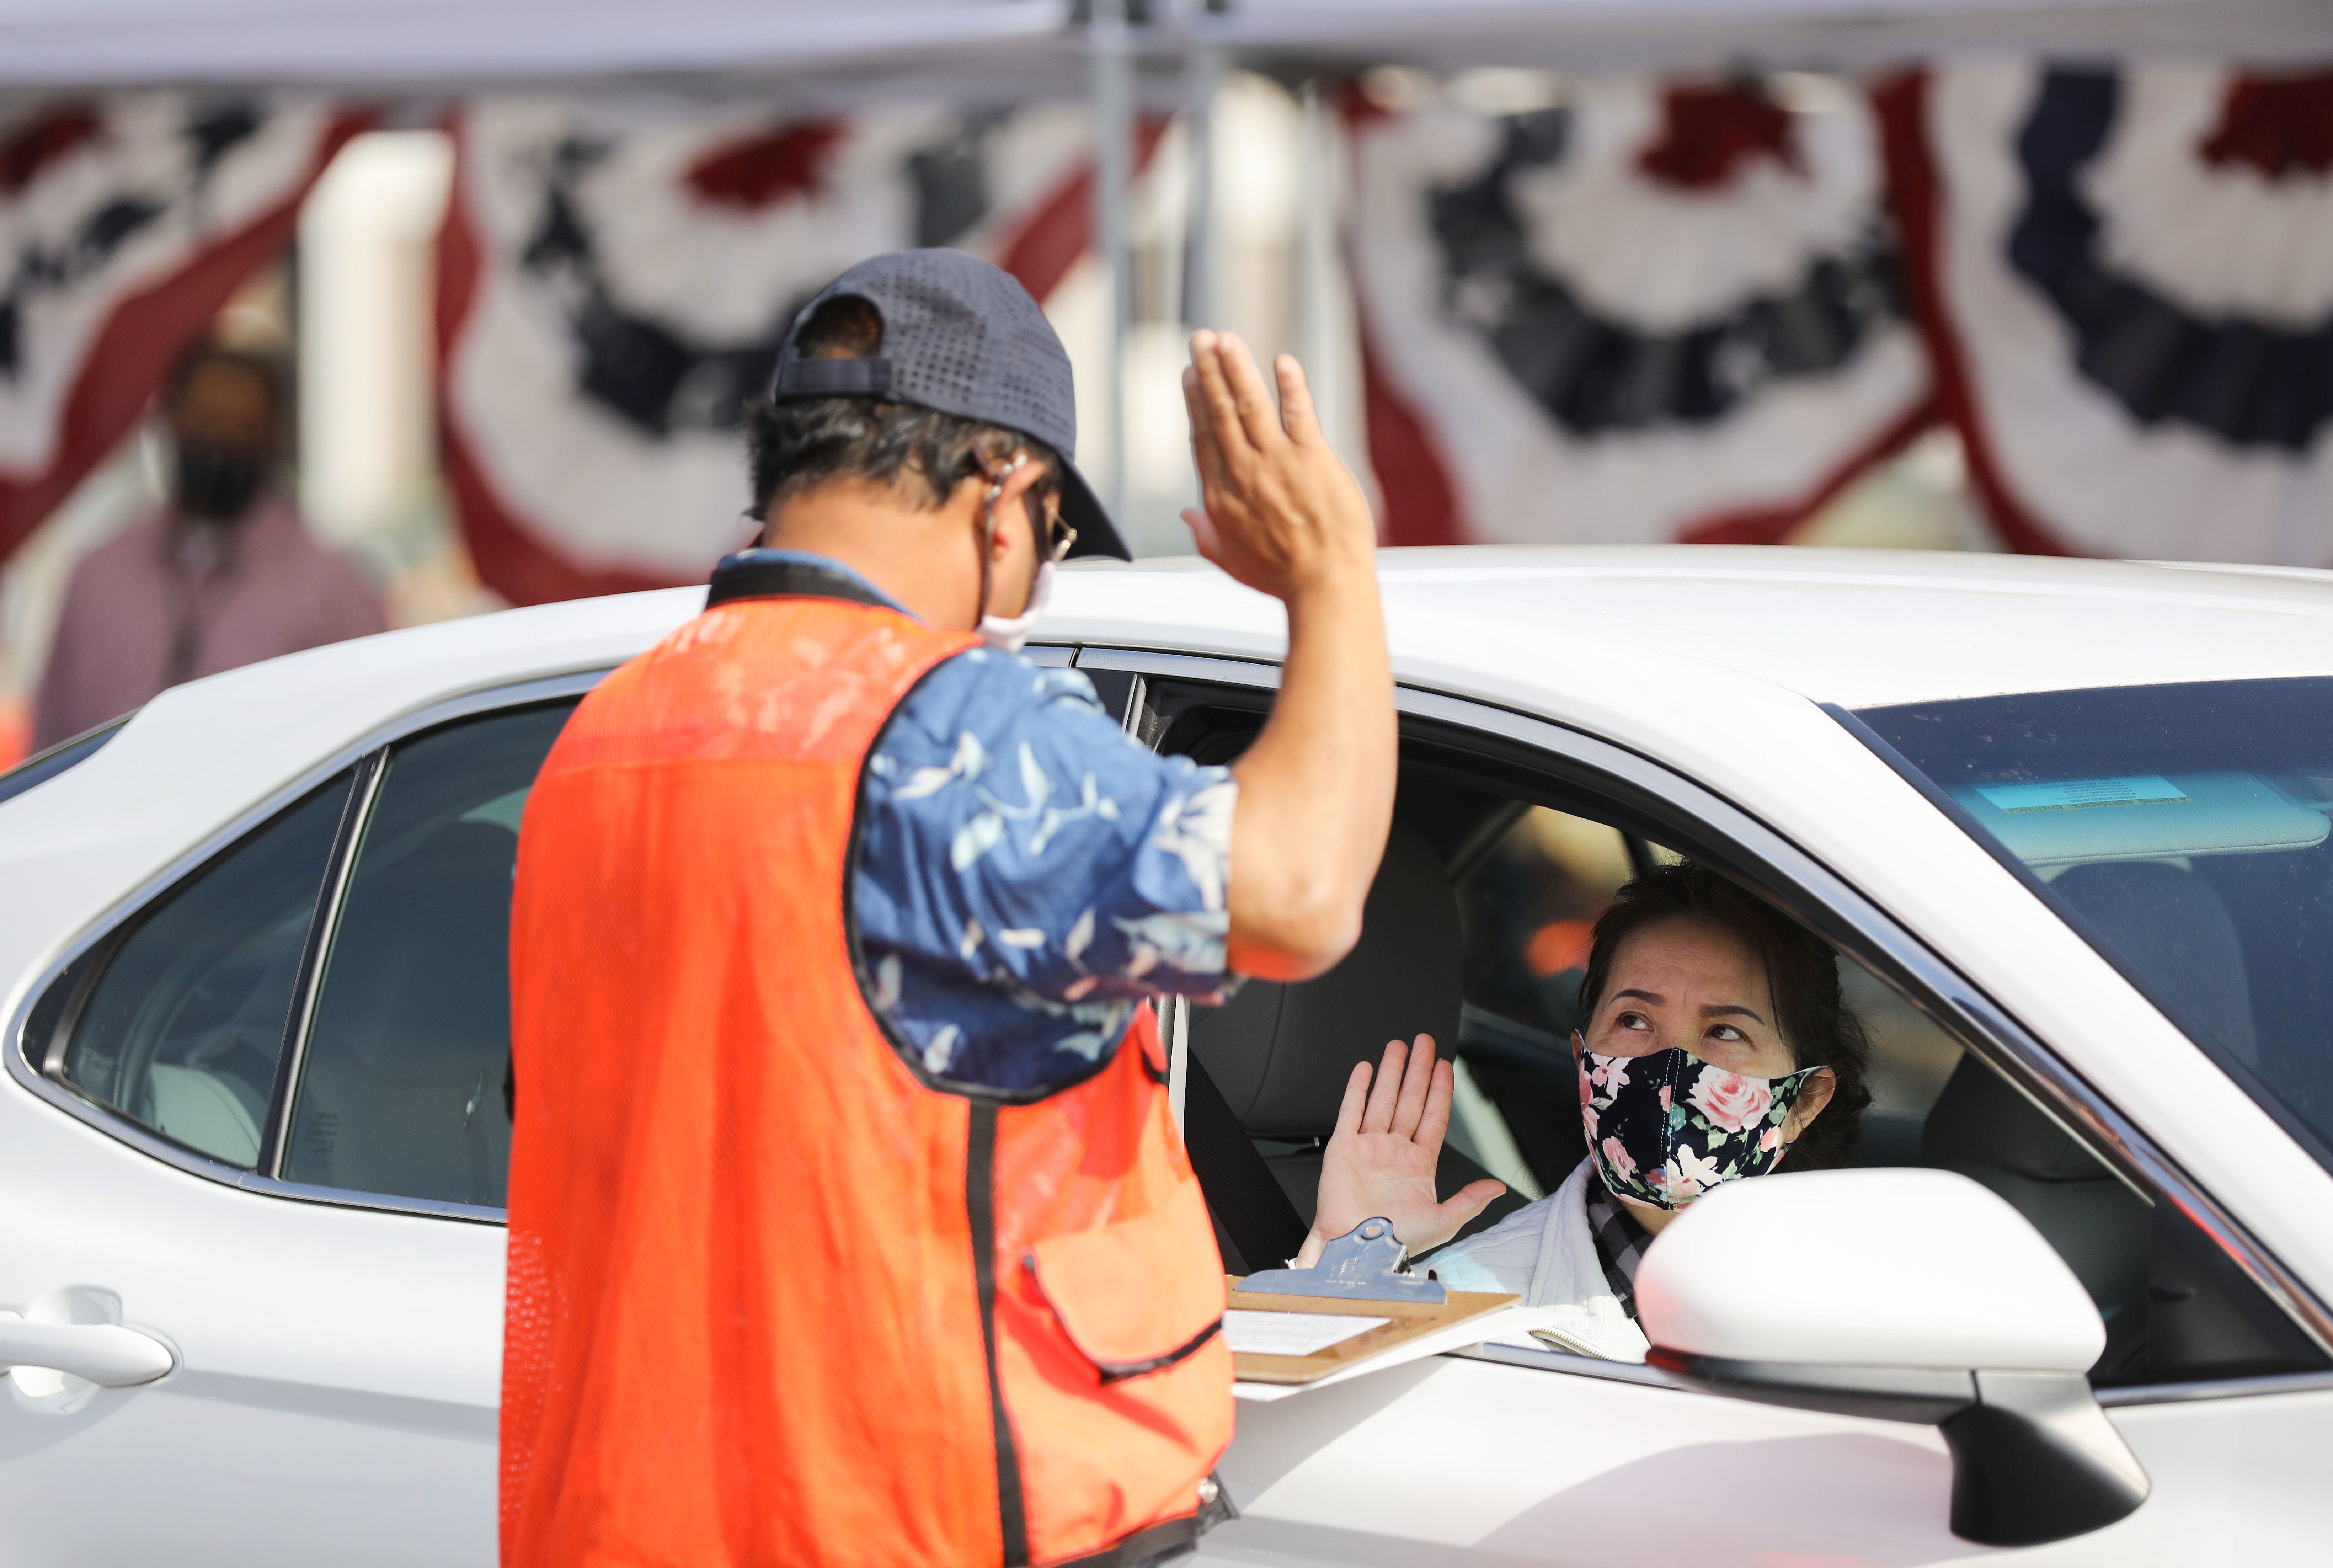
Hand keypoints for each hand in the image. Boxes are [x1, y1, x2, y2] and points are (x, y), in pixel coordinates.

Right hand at [1180, 330, 1374, 603]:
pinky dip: (1291, 385)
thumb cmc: (1282, 579)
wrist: (1324, 585)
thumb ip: (1205, 536)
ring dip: (1235, 368)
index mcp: (1222, 497)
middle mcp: (1243, 473)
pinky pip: (1299, 413)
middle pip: (1219, 413)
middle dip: (1209, 371)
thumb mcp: (1231, 563)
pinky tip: (1282, 361)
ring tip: (1224, 338)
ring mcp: (1277, 463)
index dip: (1196, 402)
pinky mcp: (1312, 459)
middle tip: (1200, 339)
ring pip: (1249, 405)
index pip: (1203, 438)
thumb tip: (1186, 516)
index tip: (1191, 376)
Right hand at [1292, 1034, 1505, 1265]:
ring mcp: (1368, 1148)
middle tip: (1424, 1043)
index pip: (1433, 1118)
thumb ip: (1469, 1200)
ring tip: (1399, 1047)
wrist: (1354, 1253)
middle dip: (1417, 1071)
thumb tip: (1497, 1188)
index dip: (1440, 1091)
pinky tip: (1365, 1070)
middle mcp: (1393, 1152)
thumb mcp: (1443, 1222)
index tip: (1445, 1066)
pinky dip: (1357, 1089)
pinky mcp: (1342, 1149)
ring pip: (1383, 1100)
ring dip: (1391, 1072)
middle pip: (1409, 1101)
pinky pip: (1350, 1112)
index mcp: (1418, 1166)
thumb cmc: (1394, 1243)